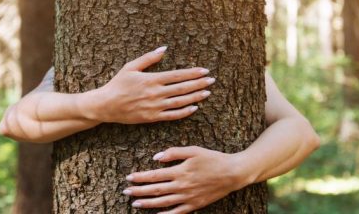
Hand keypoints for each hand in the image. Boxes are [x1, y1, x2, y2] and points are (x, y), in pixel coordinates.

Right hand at [87, 46, 215, 123]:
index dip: (192, 73)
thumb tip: (164, 48)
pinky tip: (194, 108)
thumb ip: (148, 58)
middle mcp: (156, 93)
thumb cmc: (118, 84)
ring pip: (180, 102)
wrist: (106, 105)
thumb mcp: (131, 67)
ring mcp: (155, 106)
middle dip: (199, 84)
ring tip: (207, 93)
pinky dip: (185, 112)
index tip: (204, 71)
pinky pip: (172, 115)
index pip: (177, 75)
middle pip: (182, 88)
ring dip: (195, 97)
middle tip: (212, 80)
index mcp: (152, 79)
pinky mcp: (152, 118)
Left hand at [124, 146, 243, 213]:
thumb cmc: (213, 159)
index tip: (129, 177)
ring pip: (163, 202)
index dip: (140, 177)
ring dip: (147, 203)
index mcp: (180, 171)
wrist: (232, 173)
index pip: (154, 176)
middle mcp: (181, 186)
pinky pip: (177, 213)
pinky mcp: (194, 205)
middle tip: (125, 191)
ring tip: (134, 203)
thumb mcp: (194, 150)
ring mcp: (187, 198)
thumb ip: (174, 153)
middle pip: (155, 190)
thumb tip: (156, 157)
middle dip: (138, 191)